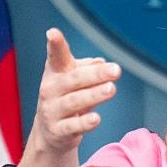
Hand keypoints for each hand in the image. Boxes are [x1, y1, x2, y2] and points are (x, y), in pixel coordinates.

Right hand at [32, 27, 120, 154]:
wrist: (50, 133)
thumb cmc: (67, 99)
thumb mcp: (76, 82)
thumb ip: (88, 70)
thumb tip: (101, 63)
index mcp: (55, 73)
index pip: (55, 57)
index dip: (54, 45)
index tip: (52, 33)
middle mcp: (50, 89)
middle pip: (74, 79)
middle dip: (95, 74)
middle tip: (116, 70)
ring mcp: (52, 111)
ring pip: (74, 101)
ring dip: (94, 95)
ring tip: (111, 89)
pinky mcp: (58, 131)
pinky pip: (72, 126)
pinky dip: (84, 123)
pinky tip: (96, 118)